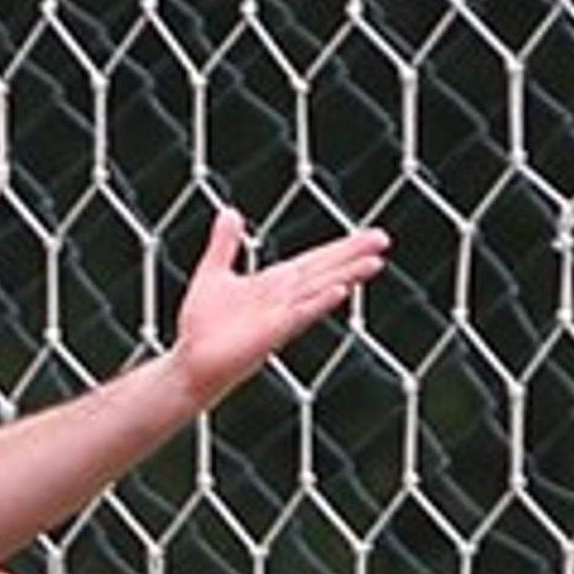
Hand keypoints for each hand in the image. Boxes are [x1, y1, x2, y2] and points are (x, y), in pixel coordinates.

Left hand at [165, 206, 392, 407]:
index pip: (315, 260)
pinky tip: (339, 291)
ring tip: (374, 262)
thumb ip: (224, 244)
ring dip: (346, 276)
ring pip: (319, 290)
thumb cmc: (202, 326)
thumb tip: (230, 212)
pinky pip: (299, 315)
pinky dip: (318, 302)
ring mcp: (280, 317)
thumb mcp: (213, 273)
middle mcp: (284, 299)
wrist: (190, 361)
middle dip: (353, 255)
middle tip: (384, 240)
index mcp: (275, 284)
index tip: (370, 236)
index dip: (342, 247)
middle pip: (325, 271)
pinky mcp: (271, 333)